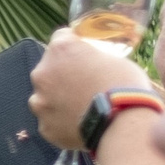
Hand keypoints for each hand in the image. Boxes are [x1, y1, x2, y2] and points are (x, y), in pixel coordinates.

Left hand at [29, 27, 155, 151]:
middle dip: (63, 73)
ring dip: (57, 98)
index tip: (83, 54)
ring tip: (80, 106)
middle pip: (49, 68)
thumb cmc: (124, 85)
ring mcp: (39, 102)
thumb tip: (93, 65)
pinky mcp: (44, 126)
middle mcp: (42, 73)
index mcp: (61, 49)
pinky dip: (61, 121)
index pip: (61, 38)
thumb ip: (93, 58)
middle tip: (84, 83)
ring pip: (44, 96)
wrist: (122, 123)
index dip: (74, 45)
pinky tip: (79, 124)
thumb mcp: (114, 59)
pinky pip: (51, 120)